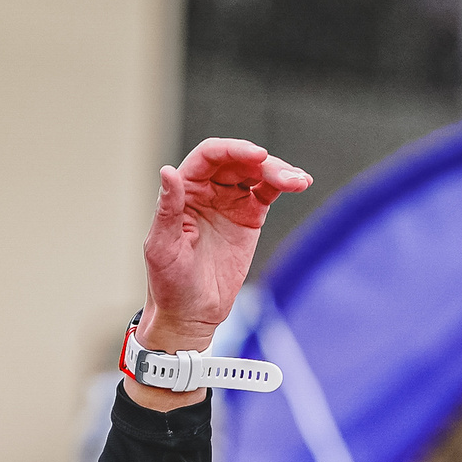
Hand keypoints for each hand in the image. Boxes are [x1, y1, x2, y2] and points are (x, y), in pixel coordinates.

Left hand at [127, 139, 310, 406]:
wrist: (191, 312)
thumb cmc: (169, 282)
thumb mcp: (162, 246)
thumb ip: (167, 208)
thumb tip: (168, 171)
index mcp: (184, 191)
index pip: (209, 157)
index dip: (232, 149)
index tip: (256, 156)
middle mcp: (207, 190)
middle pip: (238, 160)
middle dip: (262, 162)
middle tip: (281, 176)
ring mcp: (230, 201)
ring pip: (257, 172)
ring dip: (279, 170)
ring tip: (298, 181)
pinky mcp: (250, 216)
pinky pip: (268, 190)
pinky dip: (285, 183)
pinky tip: (300, 182)